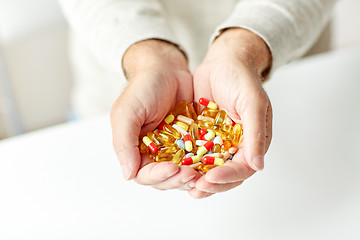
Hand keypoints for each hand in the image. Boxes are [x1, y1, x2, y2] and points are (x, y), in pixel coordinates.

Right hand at [110, 40, 200, 190]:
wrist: (166, 69)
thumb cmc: (142, 88)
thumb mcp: (127, 113)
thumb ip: (124, 143)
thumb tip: (127, 175)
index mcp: (136, 151)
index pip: (145, 174)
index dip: (159, 176)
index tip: (172, 169)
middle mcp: (155, 154)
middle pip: (166, 179)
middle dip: (178, 179)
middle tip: (191, 174)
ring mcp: (175, 149)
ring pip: (183, 173)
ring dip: (193, 176)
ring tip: (204, 173)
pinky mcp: (192, 142)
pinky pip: (199, 158)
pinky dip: (204, 164)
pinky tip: (213, 163)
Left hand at [190, 28, 272, 197]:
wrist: (223, 62)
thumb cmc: (242, 79)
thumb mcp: (252, 103)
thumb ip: (256, 133)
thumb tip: (258, 166)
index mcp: (253, 141)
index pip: (242, 168)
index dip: (227, 177)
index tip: (210, 179)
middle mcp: (237, 146)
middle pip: (226, 174)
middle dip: (211, 184)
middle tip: (195, 189)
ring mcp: (219, 142)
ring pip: (210, 168)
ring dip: (198, 178)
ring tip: (184, 186)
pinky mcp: (203, 136)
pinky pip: (195, 154)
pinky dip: (188, 163)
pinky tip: (176, 168)